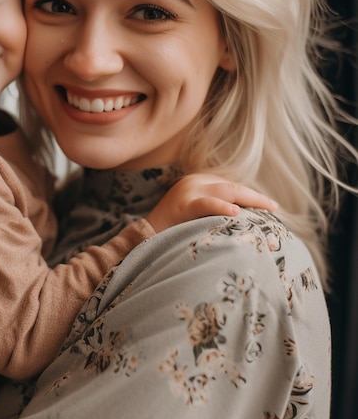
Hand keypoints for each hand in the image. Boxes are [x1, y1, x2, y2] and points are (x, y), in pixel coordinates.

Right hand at [146, 173, 277, 233]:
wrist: (144, 237)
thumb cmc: (173, 231)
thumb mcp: (195, 215)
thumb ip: (213, 209)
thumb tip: (242, 216)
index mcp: (197, 181)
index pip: (229, 185)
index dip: (249, 195)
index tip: (267, 205)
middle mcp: (193, 181)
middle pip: (232, 186)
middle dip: (255, 196)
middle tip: (274, 207)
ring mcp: (188, 191)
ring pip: (226, 190)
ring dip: (250, 199)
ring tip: (268, 208)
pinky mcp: (183, 204)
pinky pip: (207, 204)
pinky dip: (222, 207)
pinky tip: (236, 213)